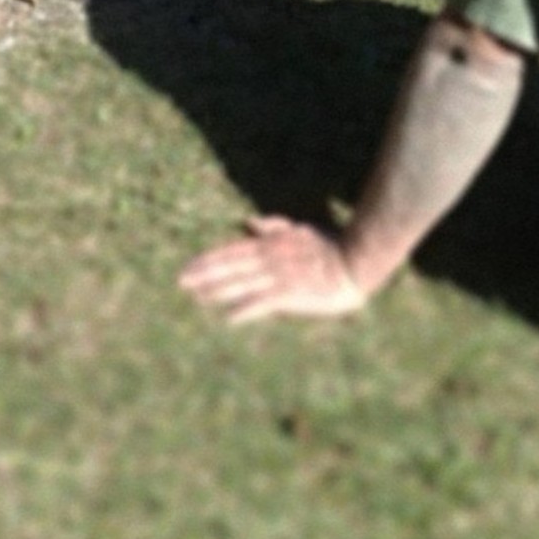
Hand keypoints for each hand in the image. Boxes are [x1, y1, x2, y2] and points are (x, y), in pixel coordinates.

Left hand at [178, 215, 366, 324]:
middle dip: (205, 273)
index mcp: (273, 243)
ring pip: (243, 282)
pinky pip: (265, 302)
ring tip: (197, 297)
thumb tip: (249, 221)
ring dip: (219, 290)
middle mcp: (272, 258)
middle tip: (180, 281)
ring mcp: (281, 275)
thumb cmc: (332, 245)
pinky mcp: (293, 292)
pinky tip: (229, 317)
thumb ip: (275, 226)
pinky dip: (246, 309)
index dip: (209, 259)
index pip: (233, 250)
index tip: (188, 267)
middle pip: (232, 265)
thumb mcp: (302, 229)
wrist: (357, 260)